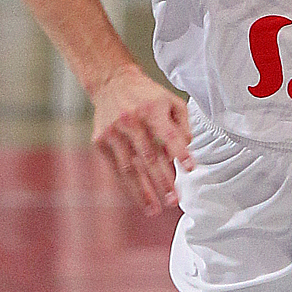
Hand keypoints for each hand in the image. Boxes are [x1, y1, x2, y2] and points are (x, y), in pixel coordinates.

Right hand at [91, 64, 192, 214]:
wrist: (112, 83)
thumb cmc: (147, 96)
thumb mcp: (171, 101)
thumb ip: (183, 125)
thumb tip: (186, 150)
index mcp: (151, 109)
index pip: (168, 134)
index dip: (180, 152)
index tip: (190, 168)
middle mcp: (131, 120)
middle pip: (148, 156)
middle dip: (162, 181)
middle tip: (173, 200)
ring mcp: (113, 132)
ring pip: (129, 168)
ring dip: (143, 191)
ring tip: (155, 209)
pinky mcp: (100, 141)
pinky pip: (116, 168)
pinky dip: (128, 186)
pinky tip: (139, 198)